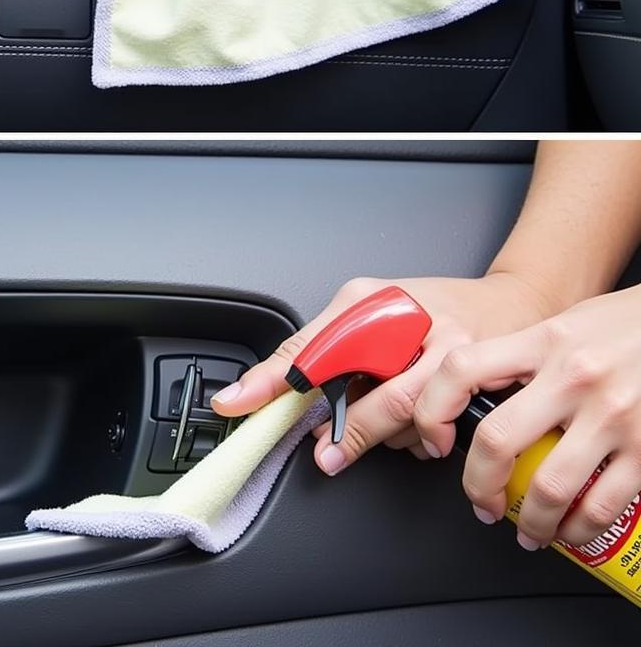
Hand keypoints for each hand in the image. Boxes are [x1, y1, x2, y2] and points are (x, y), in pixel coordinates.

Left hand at [212, 273, 548, 477]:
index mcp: (373, 299)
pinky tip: (422, 421)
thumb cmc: (430, 307)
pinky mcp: (485, 383)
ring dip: (388, 435)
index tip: (239, 404)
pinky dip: (425, 437)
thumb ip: (314, 346)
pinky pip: (443, 429)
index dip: (275, 379)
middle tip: (327, 452)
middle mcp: (418, 323)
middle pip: (376, 395)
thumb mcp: (364, 308)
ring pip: (411, 420)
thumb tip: (256, 389)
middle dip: (350, 431)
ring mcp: (458, 354)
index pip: (316, 344)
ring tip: (381, 419)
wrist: (511, 304)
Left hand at [414, 286, 640, 549]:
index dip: (433, 410)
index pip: (462, 370)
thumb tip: (477, 394)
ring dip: (530, 520)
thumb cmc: (627, 325)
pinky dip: (579, 529)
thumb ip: (524, 356)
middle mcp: (572, 376)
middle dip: (477, 484)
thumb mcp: (565, 325)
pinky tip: (571, 530)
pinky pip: (602, 505)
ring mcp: (612, 415)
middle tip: (478, 500)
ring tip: (527, 530)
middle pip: (497, 440)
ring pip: (549, 487)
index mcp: (543, 341)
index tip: (435, 439)